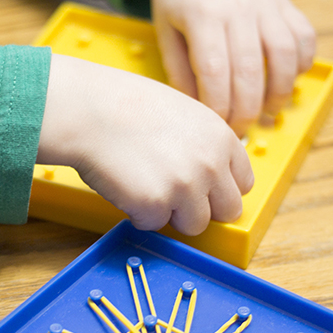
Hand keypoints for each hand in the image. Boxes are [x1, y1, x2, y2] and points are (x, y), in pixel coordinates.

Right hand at [37, 54, 253, 235]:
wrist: (89, 110)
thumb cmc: (126, 107)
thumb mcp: (185, 114)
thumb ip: (205, 145)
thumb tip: (211, 175)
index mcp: (222, 139)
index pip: (242, 184)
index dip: (218, 189)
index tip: (200, 188)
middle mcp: (211, 165)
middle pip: (227, 212)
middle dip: (202, 208)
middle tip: (173, 195)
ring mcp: (185, 187)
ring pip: (194, 225)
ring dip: (170, 213)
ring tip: (145, 186)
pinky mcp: (155, 205)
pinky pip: (154, 225)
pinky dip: (138, 213)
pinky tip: (126, 186)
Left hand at [149, 0, 315, 135]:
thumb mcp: (166, 29)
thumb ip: (180, 70)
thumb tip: (197, 111)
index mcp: (203, 17)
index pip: (215, 74)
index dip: (219, 107)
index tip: (217, 128)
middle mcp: (239, 10)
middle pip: (250, 72)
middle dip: (246, 111)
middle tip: (240, 130)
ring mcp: (266, 4)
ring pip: (284, 56)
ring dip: (279, 92)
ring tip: (268, 112)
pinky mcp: (284, 2)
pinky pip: (304, 36)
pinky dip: (303, 63)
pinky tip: (289, 79)